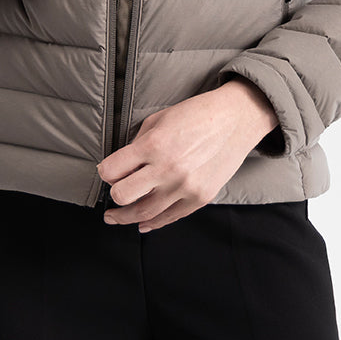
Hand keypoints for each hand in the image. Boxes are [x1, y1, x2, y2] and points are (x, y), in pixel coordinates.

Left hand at [96, 78, 278, 232]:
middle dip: (114, 198)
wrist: (235, 120)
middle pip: (124, 196)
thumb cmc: (195, 114)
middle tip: (110, 199)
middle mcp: (167, 169)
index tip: (107, 172)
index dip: (105, 172)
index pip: (113, 170)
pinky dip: (154, 223)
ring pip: (145, 213)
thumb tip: (122, 166)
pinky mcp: (200, 198)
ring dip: (126, 218)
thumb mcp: (159, 120)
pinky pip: (171, 217)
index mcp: (153, 145)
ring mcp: (185, 187)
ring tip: (115, 218)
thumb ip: (138, 144)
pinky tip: (143, 224)